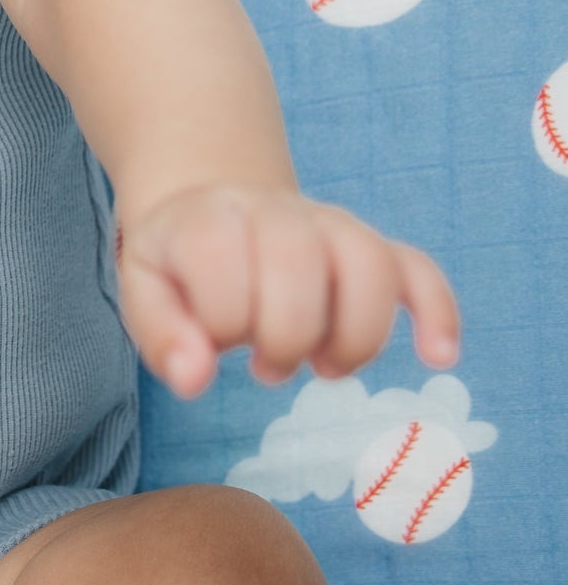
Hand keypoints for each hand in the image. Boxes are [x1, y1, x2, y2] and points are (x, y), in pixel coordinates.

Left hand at [115, 183, 461, 399]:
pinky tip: (439, 356)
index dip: (222, 317)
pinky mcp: (371, 247)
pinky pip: (417, 268)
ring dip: (354, 334)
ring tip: (325, 368)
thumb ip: (162, 334)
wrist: (216, 204)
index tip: (216, 341)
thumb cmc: (181, 265)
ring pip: (369, 263)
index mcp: (210, 219)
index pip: (223, 258)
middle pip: (300, 260)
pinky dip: (436, 309)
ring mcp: (330, 226)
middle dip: (286, 334)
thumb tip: (195, 379)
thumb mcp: (146, 289)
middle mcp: (276, 213)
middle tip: (265, 366)